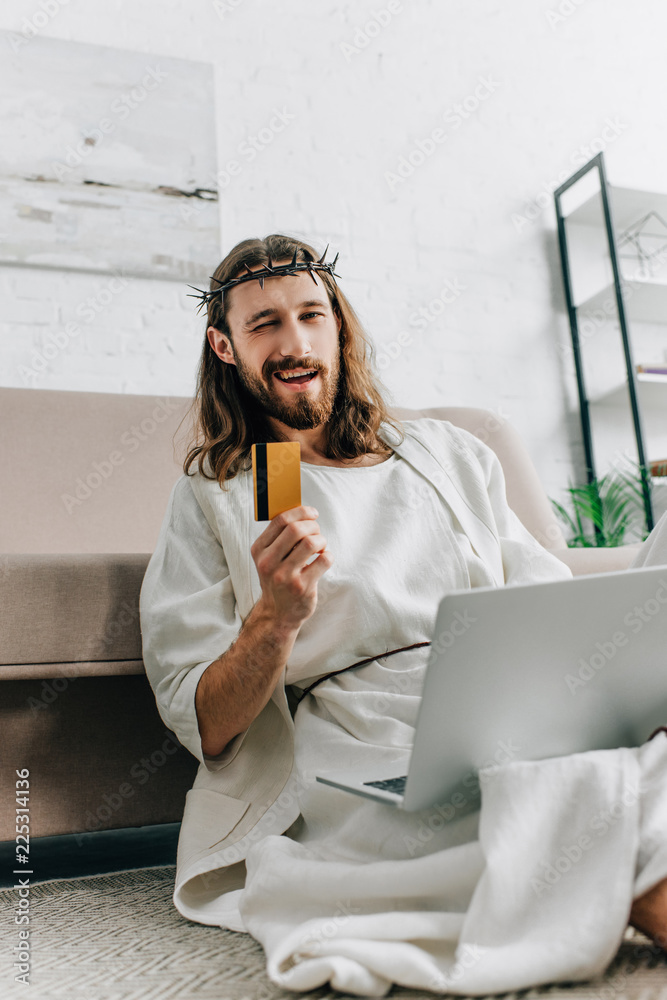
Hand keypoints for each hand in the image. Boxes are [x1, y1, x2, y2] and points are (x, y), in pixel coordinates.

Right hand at [251, 505, 333, 630]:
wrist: (278, 613)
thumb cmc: (277, 578)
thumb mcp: (268, 557)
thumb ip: (279, 536)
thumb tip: (302, 510)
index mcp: (259, 550)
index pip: (280, 520)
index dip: (300, 511)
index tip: (312, 513)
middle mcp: (269, 563)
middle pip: (296, 529)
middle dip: (313, 526)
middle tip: (317, 532)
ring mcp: (285, 576)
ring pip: (311, 543)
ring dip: (321, 540)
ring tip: (320, 547)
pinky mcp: (302, 587)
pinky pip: (324, 560)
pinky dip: (328, 556)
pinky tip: (322, 560)